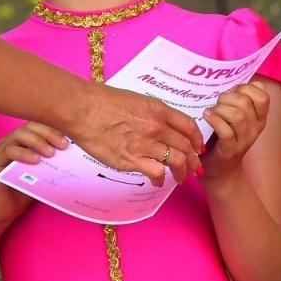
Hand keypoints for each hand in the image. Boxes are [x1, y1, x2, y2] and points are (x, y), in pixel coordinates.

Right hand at [0, 122, 67, 226]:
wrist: (4, 211)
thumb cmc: (24, 191)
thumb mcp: (43, 173)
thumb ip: (52, 162)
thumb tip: (75, 153)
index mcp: (22, 141)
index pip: (38, 124)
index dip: (53, 127)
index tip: (70, 138)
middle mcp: (10, 141)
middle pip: (29, 126)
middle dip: (48, 133)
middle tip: (63, 145)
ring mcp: (1, 151)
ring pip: (19, 135)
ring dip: (37, 141)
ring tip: (50, 153)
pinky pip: (9, 152)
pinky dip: (23, 153)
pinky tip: (35, 160)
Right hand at [69, 84, 202, 184]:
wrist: (82, 109)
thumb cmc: (102, 101)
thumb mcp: (135, 99)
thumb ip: (150, 112)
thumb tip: (158, 122)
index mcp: (158, 110)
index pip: (188, 126)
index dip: (197, 139)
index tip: (198, 147)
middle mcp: (156, 127)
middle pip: (186, 147)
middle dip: (193, 161)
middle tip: (193, 169)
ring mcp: (145, 144)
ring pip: (176, 161)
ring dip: (181, 173)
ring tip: (179, 179)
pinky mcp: (131, 159)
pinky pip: (156, 172)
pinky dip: (160, 179)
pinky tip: (157, 181)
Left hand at [200, 81, 270, 182]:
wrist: (220, 172)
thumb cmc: (224, 139)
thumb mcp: (236, 118)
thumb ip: (241, 100)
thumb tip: (250, 82)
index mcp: (259, 118)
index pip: (263, 97)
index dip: (246, 89)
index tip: (233, 92)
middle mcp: (255, 129)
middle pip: (246, 103)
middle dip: (228, 98)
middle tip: (217, 103)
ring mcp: (244, 140)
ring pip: (238, 116)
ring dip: (221, 109)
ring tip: (211, 111)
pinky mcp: (230, 150)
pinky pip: (226, 131)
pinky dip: (215, 120)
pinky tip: (206, 117)